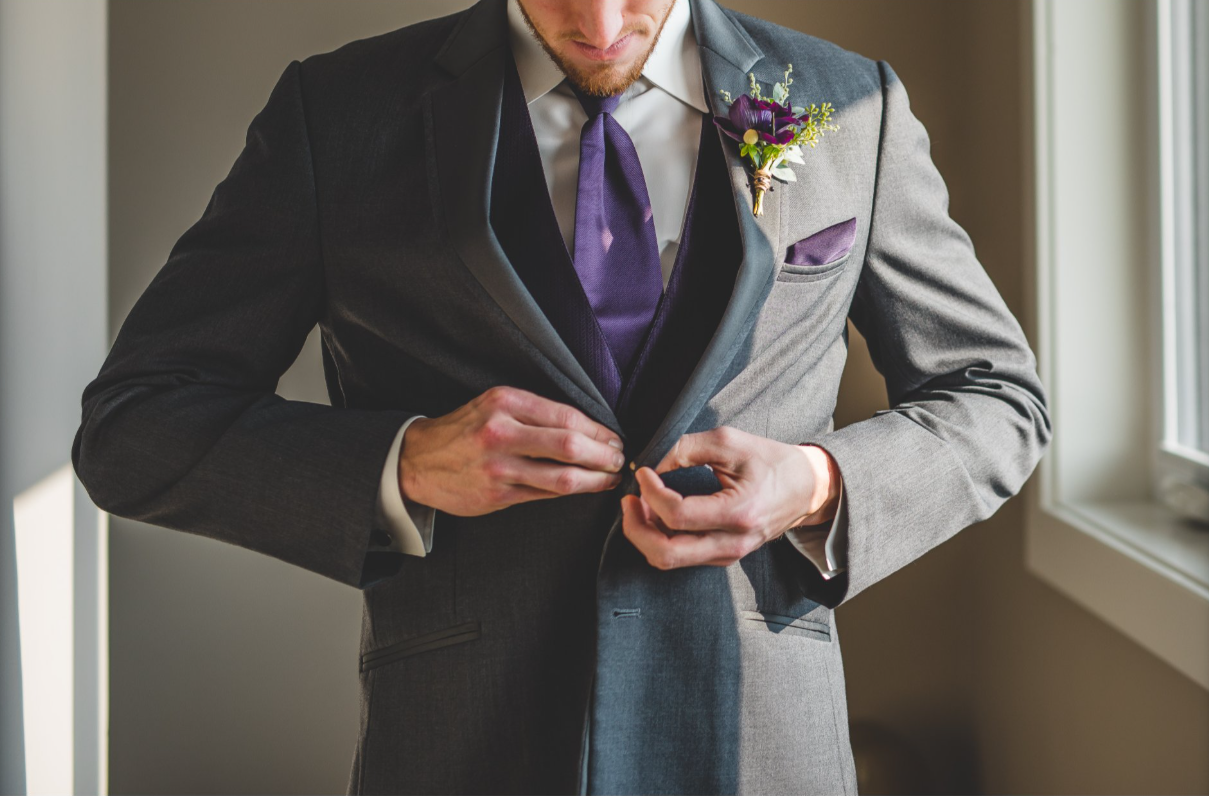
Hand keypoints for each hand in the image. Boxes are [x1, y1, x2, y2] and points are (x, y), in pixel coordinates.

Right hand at [397, 385, 625, 515]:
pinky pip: (544, 494)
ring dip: (594, 479)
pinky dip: (569, 492)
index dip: (599, 431)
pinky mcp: (497, 495)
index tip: (615, 438)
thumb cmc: (464, 430)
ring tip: (609, 477)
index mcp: (506, 403)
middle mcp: (502, 433)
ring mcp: (499, 467)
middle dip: (603, 455)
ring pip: (562, 476)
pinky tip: (583, 488)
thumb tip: (586, 429)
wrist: (418, 460)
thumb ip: (535, 414)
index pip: (567, 417)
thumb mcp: (495, 406)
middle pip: (569, 445)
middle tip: (619, 459)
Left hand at [621, 426, 839, 569]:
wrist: (807, 488)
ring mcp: (728, 555)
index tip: (643, 472)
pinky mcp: (723, 557)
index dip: (650, 493)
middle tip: (628, 499)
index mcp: (738, 513)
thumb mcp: (730, 442)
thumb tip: (653, 464)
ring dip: (645, 534)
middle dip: (635, 527)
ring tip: (639, 504)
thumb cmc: (771, 461)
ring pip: (669, 560)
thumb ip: (687, 448)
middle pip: (665, 553)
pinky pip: (681, 557)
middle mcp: (732, 543)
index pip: (677, 515)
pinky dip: (660, 538)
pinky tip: (656, 515)